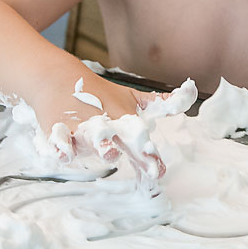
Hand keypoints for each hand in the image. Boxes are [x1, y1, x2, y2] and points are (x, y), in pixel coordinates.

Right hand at [34, 74, 166, 183]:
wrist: (58, 77)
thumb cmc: (99, 95)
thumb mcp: (130, 99)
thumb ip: (160, 103)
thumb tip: (190, 94)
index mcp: (124, 120)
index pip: (140, 139)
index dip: (149, 155)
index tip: (159, 170)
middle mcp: (105, 124)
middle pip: (122, 138)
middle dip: (135, 150)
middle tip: (148, 161)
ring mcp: (81, 126)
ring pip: (92, 137)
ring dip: (101, 145)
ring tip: (110, 152)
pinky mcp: (58, 127)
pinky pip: (58, 138)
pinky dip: (60, 146)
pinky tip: (65, 155)